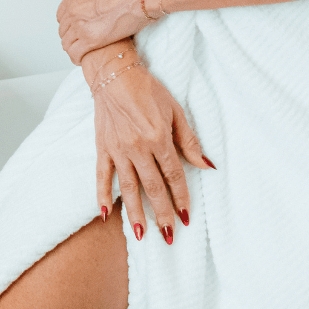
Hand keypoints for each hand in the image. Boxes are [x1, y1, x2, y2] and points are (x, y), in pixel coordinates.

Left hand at [57, 0, 155, 63]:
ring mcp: (80, 24)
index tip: (77, 29)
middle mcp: (73, 8)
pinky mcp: (91, 39)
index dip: (70, 24)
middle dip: (72, 36)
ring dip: (74, 48)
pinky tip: (84, 59)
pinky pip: (75, 53)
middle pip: (63, 30)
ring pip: (67, 43)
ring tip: (84, 52)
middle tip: (82, 42)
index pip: (62, 14)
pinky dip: (77, 58)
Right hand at [88, 53, 211, 243]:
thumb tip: (207, 164)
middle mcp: (137, 148)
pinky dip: (102, 196)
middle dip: (162, 214)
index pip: (173, 176)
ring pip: (128, 188)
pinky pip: (102, 176)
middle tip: (169, 235)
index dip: (181, 198)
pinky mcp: (102, 148)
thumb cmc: (147, 89)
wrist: (114, 73)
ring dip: (136, 213)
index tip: (186, 216)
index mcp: (158, 138)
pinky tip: (105, 215)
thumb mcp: (176, 110)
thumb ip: (190, 141)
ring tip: (143, 234)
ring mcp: (118, 150)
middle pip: (153, 188)